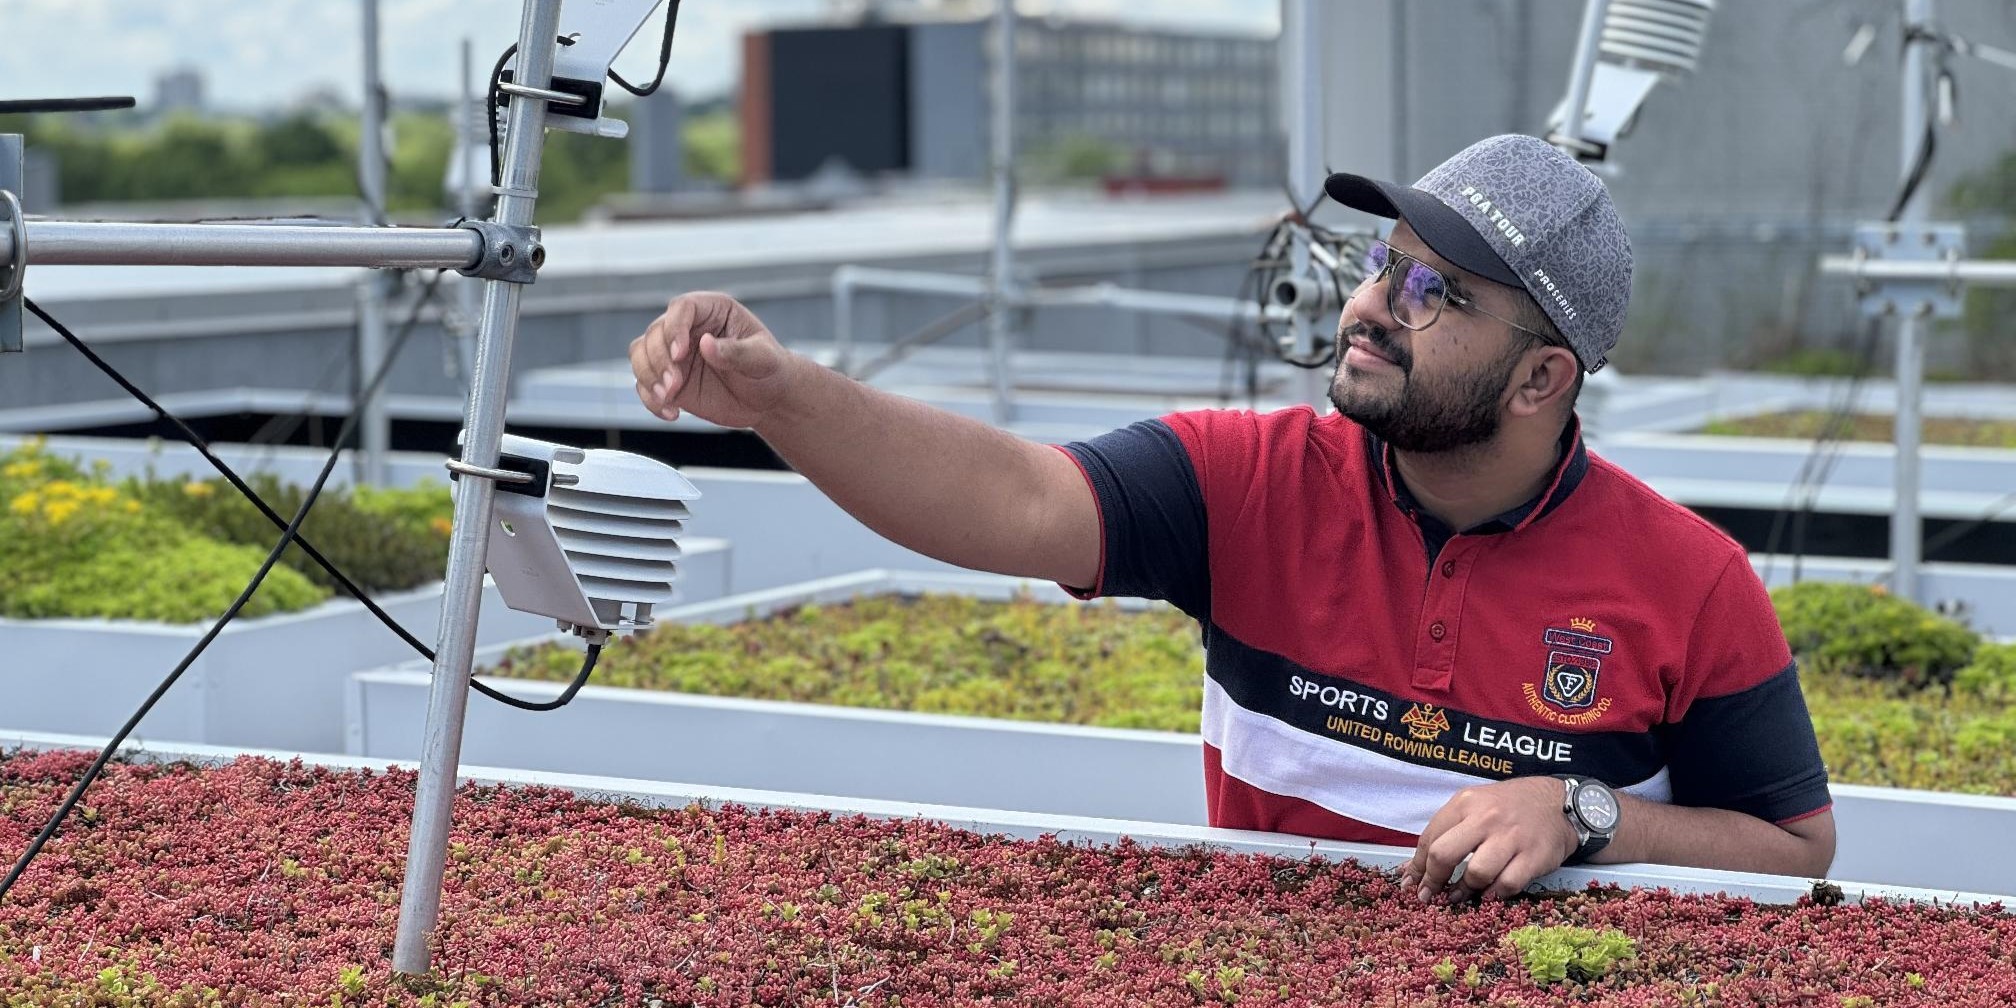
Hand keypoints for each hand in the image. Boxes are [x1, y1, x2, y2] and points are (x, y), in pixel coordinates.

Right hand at [631, 292, 796, 429]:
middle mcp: (688, 328)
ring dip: (648, 376)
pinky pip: (644, 385)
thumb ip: (737, 351)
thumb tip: (706, 344)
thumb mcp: (763, 359)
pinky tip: (672, 413)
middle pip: (655, 332)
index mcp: (712, 310)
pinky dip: (650, 400)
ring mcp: (674, 354)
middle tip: (674, 385)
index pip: (682, 307)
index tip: (680, 353)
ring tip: (669, 398)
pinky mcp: (668, 379)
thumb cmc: (769, 369)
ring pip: (641, 355)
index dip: (675, 328)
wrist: (767, 399)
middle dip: (658, 359)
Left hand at [1399, 776, 1577, 903]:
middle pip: (1444, 855)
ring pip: (1476, 873)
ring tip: (1463, 893)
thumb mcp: (1473, 807)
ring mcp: (1511, 838)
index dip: (1416, 867)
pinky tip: (1491, 892)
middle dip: (1433, 880)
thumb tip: (1412, 869)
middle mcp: (1486, 818)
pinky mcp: (1534, 857)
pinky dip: (1495, 894)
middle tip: (1431, 894)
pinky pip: (1506, 885)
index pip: (1429, 838)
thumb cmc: (1507, 807)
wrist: (1558, 803)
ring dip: (1466, 889)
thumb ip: (1445, 833)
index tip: (1411, 885)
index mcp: (1465, 803)